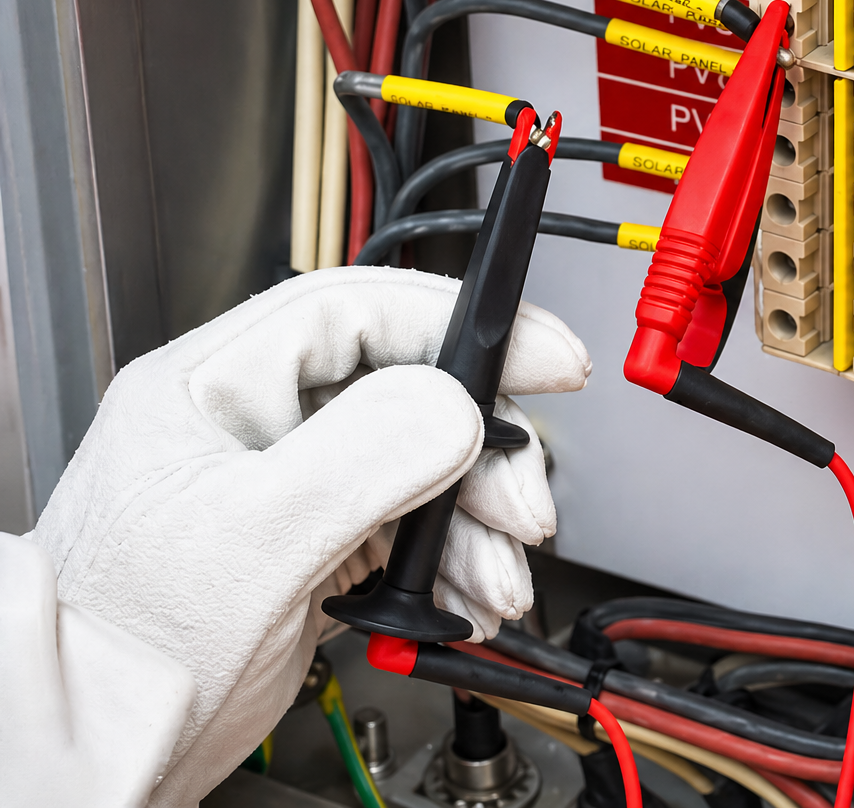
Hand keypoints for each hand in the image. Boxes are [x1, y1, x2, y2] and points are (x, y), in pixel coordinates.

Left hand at [24, 266, 589, 806]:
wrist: (97, 756)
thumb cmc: (125, 653)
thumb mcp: (250, 538)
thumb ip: (359, 458)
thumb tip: (453, 405)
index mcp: (217, 386)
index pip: (357, 313)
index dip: (457, 322)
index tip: (541, 355)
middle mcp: (260, 424)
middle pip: (409, 393)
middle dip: (482, 453)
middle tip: (520, 507)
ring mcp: (292, 485)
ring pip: (422, 467)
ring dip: (477, 523)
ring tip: (494, 578)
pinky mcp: (318, 544)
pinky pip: (413, 530)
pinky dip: (454, 564)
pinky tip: (468, 596)